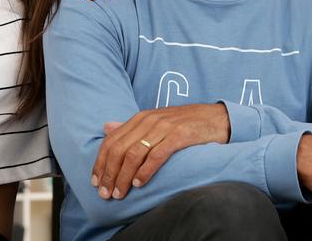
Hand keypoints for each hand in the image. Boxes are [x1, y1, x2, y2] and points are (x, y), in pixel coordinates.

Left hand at [91, 104, 229, 199]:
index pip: (112, 141)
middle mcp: (149, 120)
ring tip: (119, 193)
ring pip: (134, 154)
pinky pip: (156, 155)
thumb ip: (131, 127)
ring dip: (124, 176)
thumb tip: (106, 128)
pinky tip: (139, 183)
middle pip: (120, 149)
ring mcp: (164, 127)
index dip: (101, 162)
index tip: (95, 181)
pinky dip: (145, 171)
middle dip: (109, 173)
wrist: (216, 118)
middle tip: (105, 193)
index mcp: (141, 117)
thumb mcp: (156, 121)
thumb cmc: (185, 123)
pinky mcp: (179, 136)